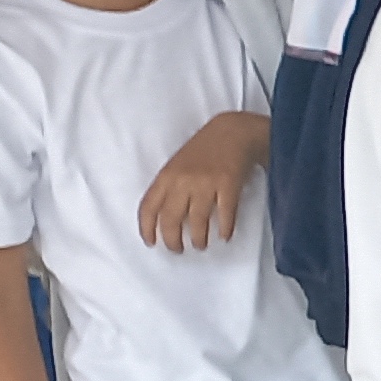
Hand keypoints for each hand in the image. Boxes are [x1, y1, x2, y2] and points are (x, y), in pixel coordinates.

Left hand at [138, 110, 271, 253]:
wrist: (233, 131)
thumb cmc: (205, 149)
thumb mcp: (178, 164)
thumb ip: (169, 187)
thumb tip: (163, 216)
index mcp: (167, 176)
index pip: (149, 207)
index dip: (146, 228)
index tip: (150, 242)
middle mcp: (183, 181)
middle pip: (171, 219)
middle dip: (172, 240)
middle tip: (177, 249)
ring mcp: (206, 183)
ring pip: (197, 221)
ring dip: (198, 239)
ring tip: (201, 245)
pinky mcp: (228, 185)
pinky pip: (225, 214)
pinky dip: (225, 229)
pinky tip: (224, 235)